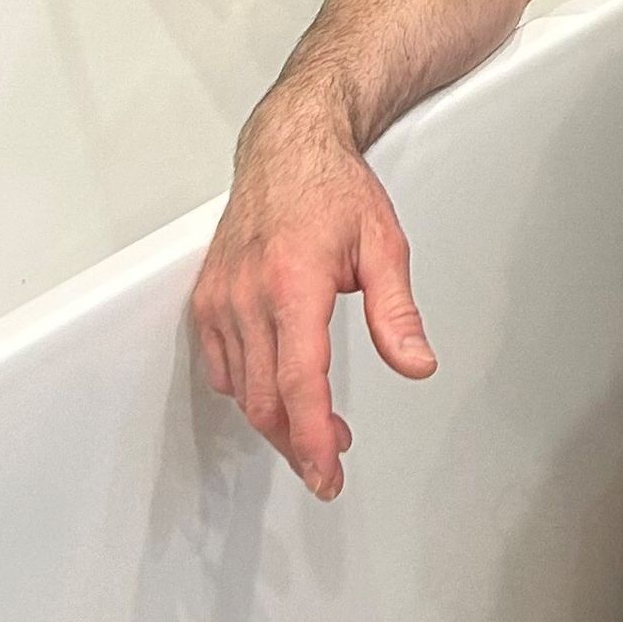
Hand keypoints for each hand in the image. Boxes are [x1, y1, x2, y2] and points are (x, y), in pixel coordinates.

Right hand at [189, 102, 435, 498]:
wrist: (288, 149)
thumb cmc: (335, 189)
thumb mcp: (385, 245)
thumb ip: (398, 314)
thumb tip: (417, 364)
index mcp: (293, 283)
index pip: (300, 383)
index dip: (313, 439)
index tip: (327, 472)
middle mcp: (247, 295)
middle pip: (265, 400)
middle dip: (298, 442)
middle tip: (331, 461)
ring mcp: (220, 298)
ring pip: (240, 390)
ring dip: (277, 419)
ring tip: (318, 426)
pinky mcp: (205, 299)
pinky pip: (220, 366)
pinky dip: (248, 389)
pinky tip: (280, 387)